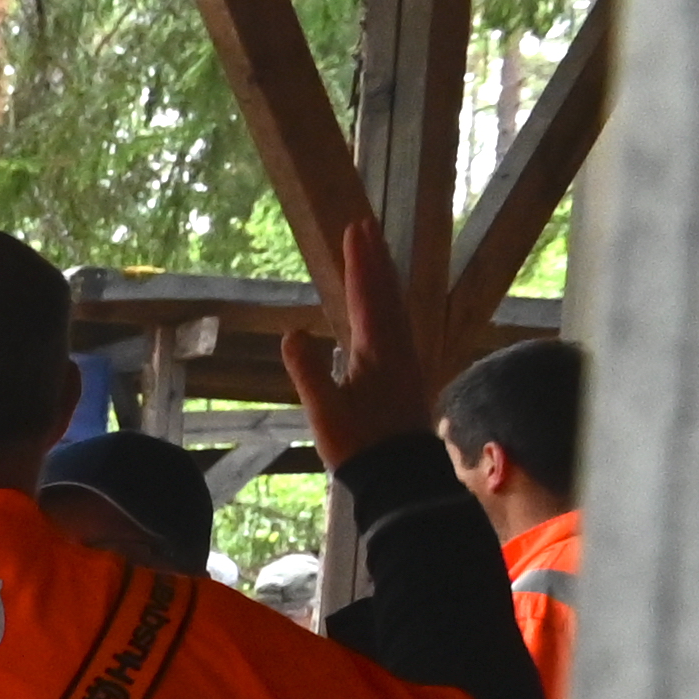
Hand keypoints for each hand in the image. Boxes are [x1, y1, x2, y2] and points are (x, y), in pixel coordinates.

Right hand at [283, 217, 437, 473]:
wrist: (397, 471)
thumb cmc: (358, 443)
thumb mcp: (324, 409)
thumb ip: (308, 370)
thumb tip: (292, 332)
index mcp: (376, 348)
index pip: (367, 294)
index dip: (359, 262)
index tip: (353, 230)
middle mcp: (396, 345)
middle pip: (386, 292)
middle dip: (374, 259)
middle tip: (365, 227)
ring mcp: (404, 357)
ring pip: (394, 305)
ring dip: (382, 277)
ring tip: (373, 255)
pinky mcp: (405, 370)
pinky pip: (396, 322)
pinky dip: (387, 302)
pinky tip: (381, 304)